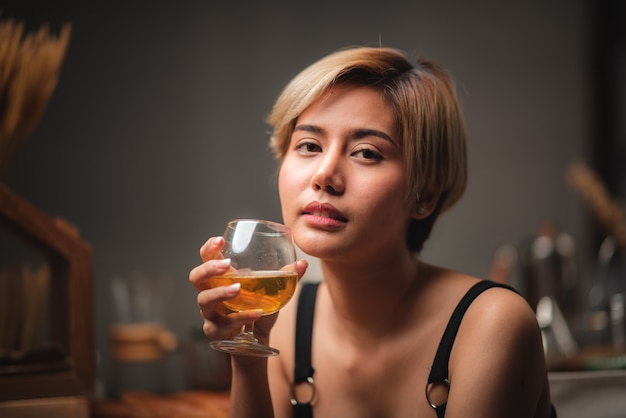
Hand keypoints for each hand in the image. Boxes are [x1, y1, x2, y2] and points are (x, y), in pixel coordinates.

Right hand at [189, 236, 307, 343]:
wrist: (257, 340)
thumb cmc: (260, 307)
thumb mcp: (273, 291)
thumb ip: (286, 276)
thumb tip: (302, 263)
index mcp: (221, 277)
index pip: (207, 258)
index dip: (209, 248)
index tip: (220, 241)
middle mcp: (210, 292)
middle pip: (196, 277)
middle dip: (209, 269)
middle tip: (227, 265)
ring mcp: (210, 313)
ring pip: (205, 301)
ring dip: (220, 294)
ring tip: (238, 289)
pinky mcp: (215, 331)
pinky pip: (222, 324)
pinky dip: (240, 318)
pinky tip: (255, 314)